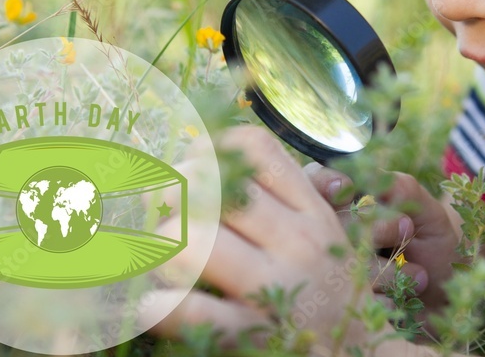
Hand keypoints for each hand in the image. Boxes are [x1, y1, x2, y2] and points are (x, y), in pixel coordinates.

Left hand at [143, 127, 392, 351]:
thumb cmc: (332, 292)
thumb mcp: (326, 235)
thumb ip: (283, 201)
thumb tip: (207, 165)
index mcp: (311, 211)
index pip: (254, 150)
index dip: (208, 149)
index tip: (191, 166)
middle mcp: (295, 242)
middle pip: (212, 188)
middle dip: (171, 196)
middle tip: (162, 216)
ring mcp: (272, 288)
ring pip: (193, 240)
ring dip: (162, 248)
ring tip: (162, 261)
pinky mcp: (250, 335)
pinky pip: (188, 309)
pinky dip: (155, 306)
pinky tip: (152, 306)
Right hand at [305, 164, 464, 314]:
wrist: (445, 298)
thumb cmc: (433, 246)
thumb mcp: (428, 214)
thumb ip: (402, 190)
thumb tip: (373, 177)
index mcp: (345, 204)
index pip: (316, 182)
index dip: (326, 183)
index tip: (345, 189)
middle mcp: (331, 235)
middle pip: (331, 223)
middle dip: (374, 226)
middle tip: (407, 228)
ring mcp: (333, 270)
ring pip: (341, 263)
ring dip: (387, 269)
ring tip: (419, 274)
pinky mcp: (343, 302)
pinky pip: (352, 296)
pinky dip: (384, 296)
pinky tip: (404, 297)